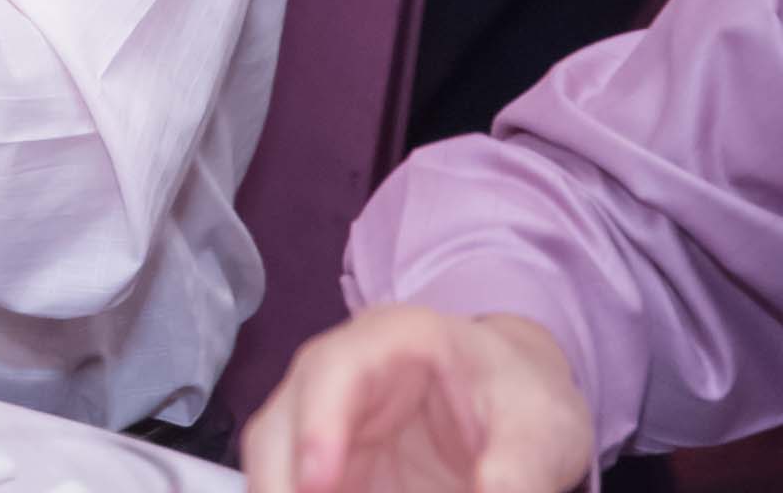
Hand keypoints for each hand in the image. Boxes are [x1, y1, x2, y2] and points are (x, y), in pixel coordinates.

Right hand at [240, 306, 593, 492]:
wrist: (514, 396)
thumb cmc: (524, 397)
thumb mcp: (543, 432)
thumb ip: (519, 475)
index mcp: (395, 338)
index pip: (335, 369)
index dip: (318, 425)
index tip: (319, 482)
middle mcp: (338, 371)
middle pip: (279, 421)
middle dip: (282, 481)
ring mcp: (323, 416)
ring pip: (273, 460)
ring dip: (283, 492)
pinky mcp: (326, 460)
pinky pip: (295, 486)